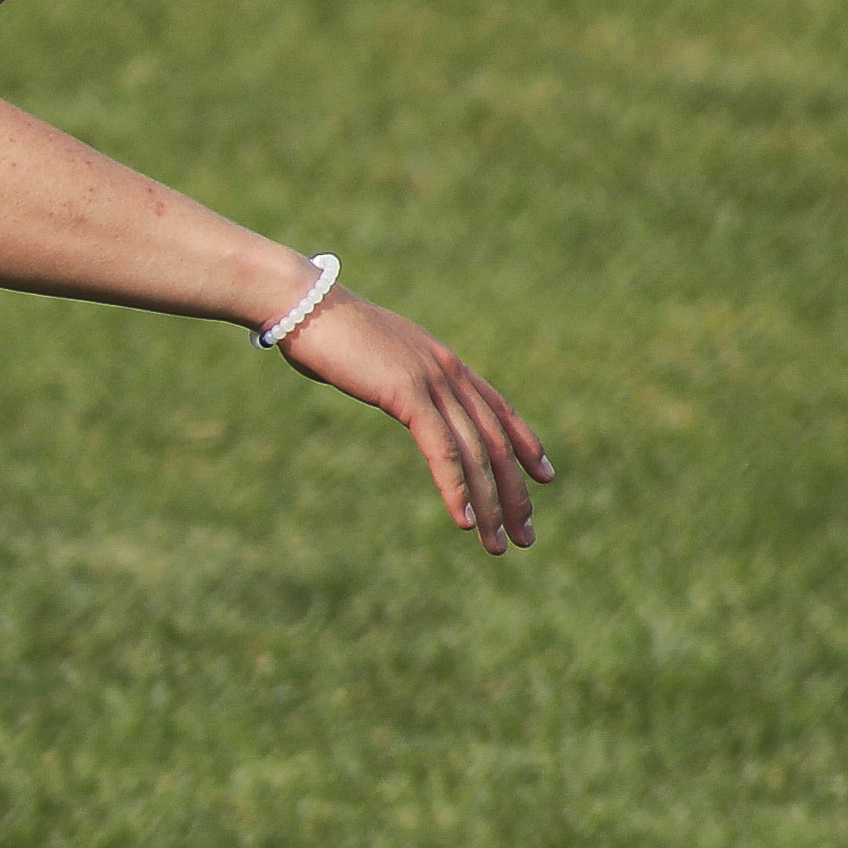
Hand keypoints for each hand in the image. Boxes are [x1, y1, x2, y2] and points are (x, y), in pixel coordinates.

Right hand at [275, 282, 557, 551]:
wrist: (302, 302)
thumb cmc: (322, 327)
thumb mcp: (370, 354)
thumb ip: (389, 374)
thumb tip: (380, 384)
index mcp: (443, 361)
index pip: (500, 409)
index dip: (527, 444)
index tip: (545, 477)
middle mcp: (448, 371)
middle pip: (497, 442)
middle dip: (514, 494)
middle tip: (525, 536)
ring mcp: (431, 381)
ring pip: (476, 453)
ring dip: (490, 504)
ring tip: (497, 544)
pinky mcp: (407, 393)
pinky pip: (441, 448)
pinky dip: (456, 486)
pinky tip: (462, 519)